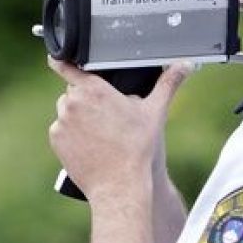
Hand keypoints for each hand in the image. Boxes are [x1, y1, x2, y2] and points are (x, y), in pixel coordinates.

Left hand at [47, 58, 190, 206]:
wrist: (120, 185)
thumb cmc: (138, 148)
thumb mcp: (155, 112)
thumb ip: (168, 83)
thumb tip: (186, 65)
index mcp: (94, 90)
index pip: (67, 66)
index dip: (62, 61)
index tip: (56, 57)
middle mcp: (73, 102)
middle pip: (74, 92)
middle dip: (86, 100)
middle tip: (105, 116)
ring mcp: (62, 121)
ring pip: (66, 111)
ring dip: (77, 117)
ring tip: (99, 132)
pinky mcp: (56, 139)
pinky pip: (61, 131)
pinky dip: (70, 135)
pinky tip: (89, 143)